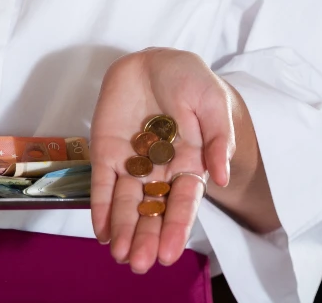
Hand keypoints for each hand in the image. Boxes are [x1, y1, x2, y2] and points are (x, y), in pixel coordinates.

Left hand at [90, 49, 236, 273]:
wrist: (156, 59)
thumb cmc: (190, 81)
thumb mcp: (213, 103)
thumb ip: (218, 139)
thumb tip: (221, 176)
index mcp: (189, 164)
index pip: (182, 203)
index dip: (175, 228)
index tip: (169, 253)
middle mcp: (160, 170)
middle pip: (153, 210)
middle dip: (146, 236)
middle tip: (139, 263)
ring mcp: (132, 161)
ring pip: (127, 201)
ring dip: (123, 228)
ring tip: (120, 254)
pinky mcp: (107, 150)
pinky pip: (102, 181)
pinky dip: (100, 205)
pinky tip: (101, 230)